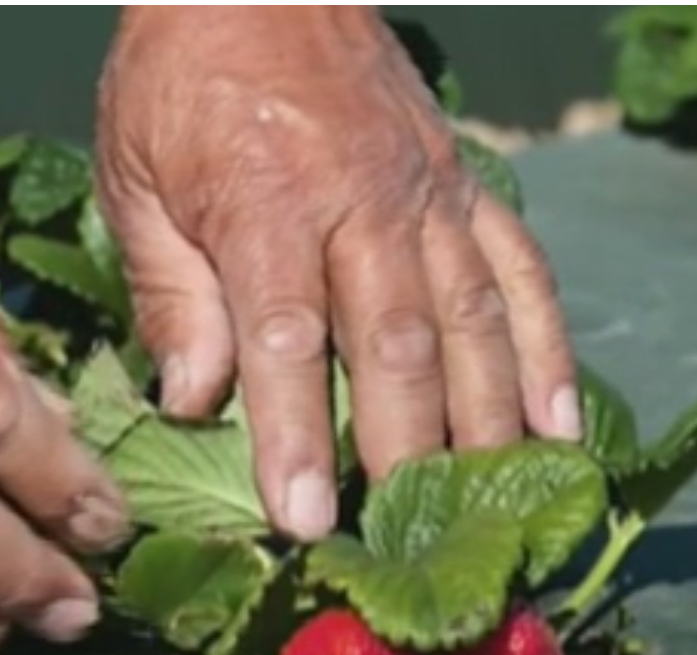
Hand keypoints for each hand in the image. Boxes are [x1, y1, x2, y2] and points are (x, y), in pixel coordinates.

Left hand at [96, 6, 577, 541]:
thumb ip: (167, 290)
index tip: (308, 519)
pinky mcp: (471, 188)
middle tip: (407, 530)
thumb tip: (193, 401)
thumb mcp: (135, 175)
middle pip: (400, 343)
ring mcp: (432, 196)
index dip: (299, 436)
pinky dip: (549, 350)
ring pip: (475, 320)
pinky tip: (561, 422)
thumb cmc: (186, 81)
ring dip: (488, 418)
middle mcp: (366, 202)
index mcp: (268, 201)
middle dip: (406, 447)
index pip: (290, 337)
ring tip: (491, 499)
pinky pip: (525, 274)